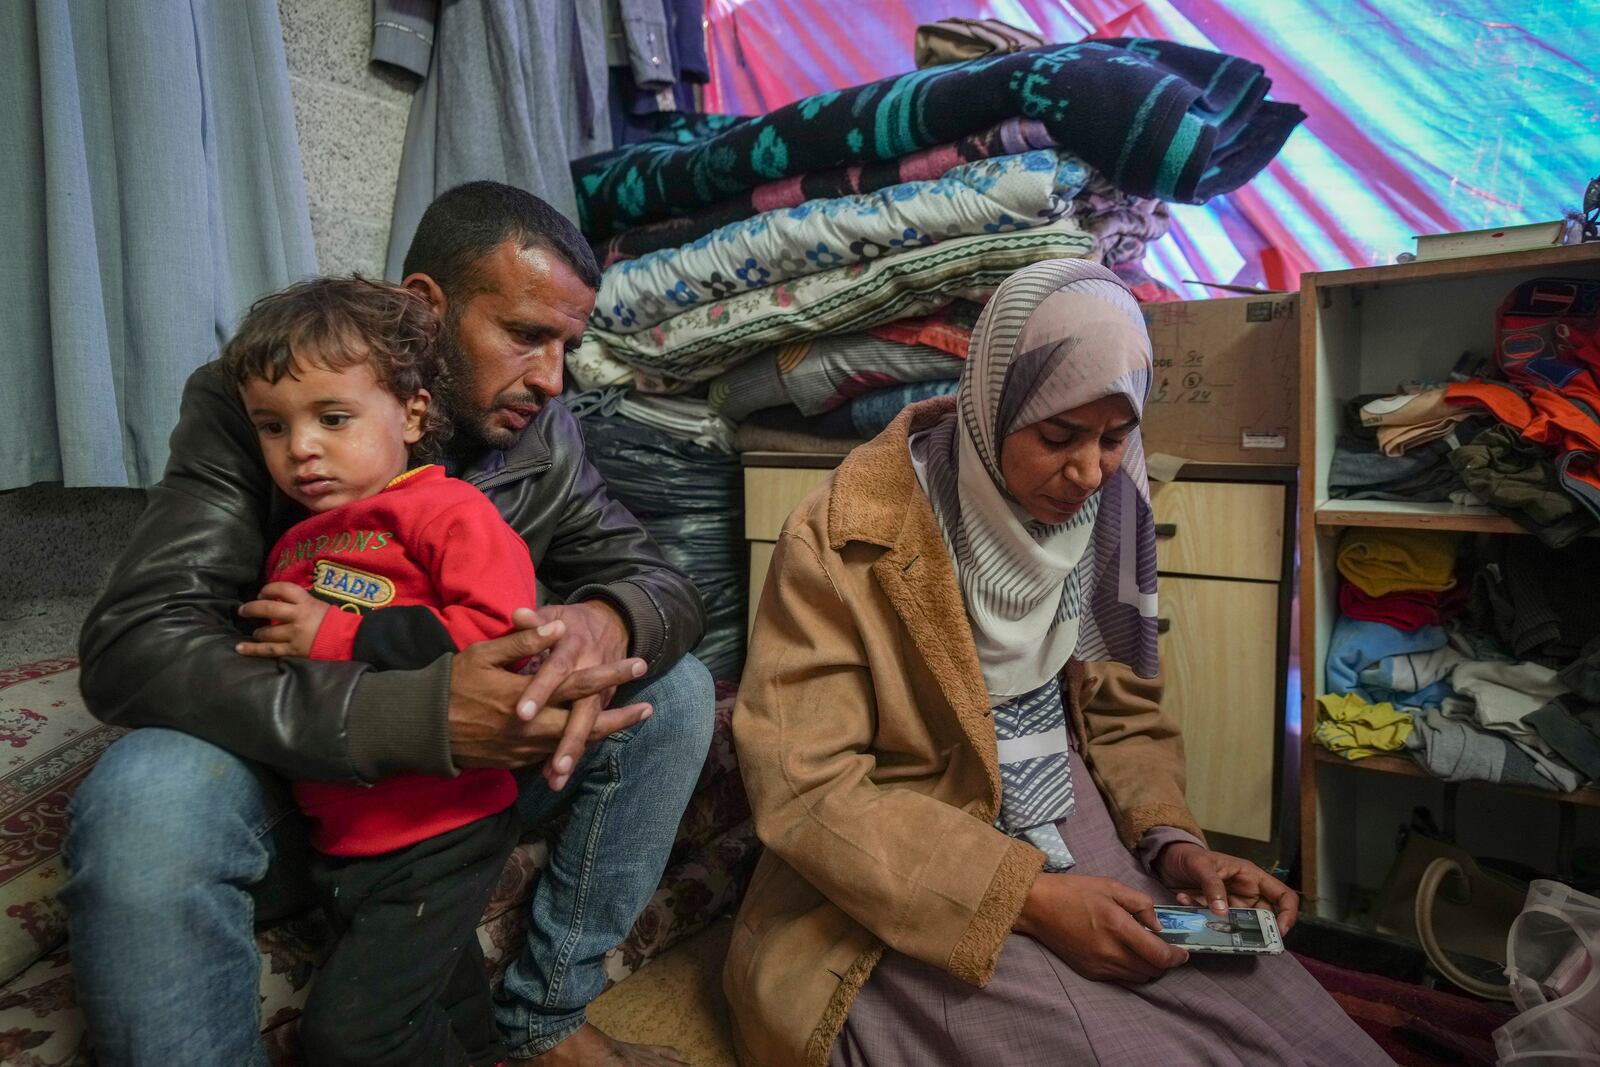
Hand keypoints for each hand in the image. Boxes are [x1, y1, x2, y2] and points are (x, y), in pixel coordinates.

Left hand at [237, 582, 330, 658]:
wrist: (349, 640)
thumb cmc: (334, 621)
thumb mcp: (319, 604)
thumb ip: (301, 603)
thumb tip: (280, 601)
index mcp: (306, 602)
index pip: (283, 588)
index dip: (268, 589)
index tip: (262, 593)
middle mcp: (298, 616)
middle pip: (268, 608)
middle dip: (252, 608)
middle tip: (243, 610)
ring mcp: (294, 634)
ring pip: (267, 631)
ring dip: (257, 632)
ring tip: (255, 633)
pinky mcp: (293, 650)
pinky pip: (269, 650)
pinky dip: (253, 649)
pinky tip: (240, 648)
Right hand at [447, 615, 649, 774]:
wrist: (421, 729)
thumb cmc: (450, 684)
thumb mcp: (484, 654)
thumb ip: (523, 642)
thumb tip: (557, 627)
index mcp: (526, 695)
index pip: (578, 683)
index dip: (611, 674)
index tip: (638, 664)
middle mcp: (531, 726)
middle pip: (586, 724)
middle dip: (620, 717)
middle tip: (648, 709)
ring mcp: (524, 748)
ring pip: (572, 743)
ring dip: (601, 734)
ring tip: (625, 723)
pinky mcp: (515, 761)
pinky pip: (552, 754)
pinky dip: (573, 746)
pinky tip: (587, 739)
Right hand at [1015, 872, 1187, 981]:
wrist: (1037, 906)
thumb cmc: (1074, 891)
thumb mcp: (1111, 886)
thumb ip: (1140, 904)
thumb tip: (1158, 925)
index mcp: (1118, 928)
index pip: (1158, 956)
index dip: (1176, 957)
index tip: (1182, 951)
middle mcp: (1110, 953)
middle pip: (1151, 971)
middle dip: (1164, 963)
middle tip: (1165, 948)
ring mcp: (1099, 966)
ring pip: (1137, 977)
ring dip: (1148, 968)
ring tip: (1146, 950)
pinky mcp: (1089, 972)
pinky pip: (1120, 977)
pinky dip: (1130, 969)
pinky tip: (1125, 953)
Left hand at [1155, 843, 1299, 935]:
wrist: (1168, 858)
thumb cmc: (1189, 855)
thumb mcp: (1201, 866)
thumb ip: (1212, 886)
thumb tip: (1223, 912)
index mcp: (1252, 877)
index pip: (1284, 896)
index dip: (1288, 914)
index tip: (1280, 932)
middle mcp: (1246, 893)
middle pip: (1264, 917)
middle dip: (1255, 930)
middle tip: (1240, 937)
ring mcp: (1231, 904)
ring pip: (1238, 924)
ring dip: (1222, 925)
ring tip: (1203, 916)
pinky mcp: (1214, 912)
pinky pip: (1214, 922)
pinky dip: (1199, 915)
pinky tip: (1183, 898)